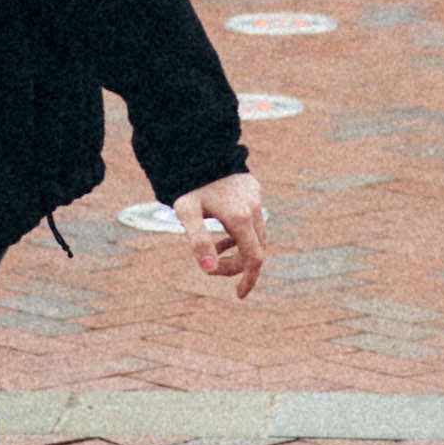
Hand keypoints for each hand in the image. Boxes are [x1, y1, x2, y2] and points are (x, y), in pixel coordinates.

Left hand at [176, 173, 274, 298]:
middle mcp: (254, 210)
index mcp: (240, 218)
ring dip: (239, 250)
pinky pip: (254, 222)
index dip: (249, 279)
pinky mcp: (254, 192)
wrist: (200, 150)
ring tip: (215, 250)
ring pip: (256, 236)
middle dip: (237, 265)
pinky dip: (241, 235)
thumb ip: (198, 241)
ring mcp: (256, 200)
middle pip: (255, 250)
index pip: (254, 259)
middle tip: (213, 269)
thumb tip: (208, 270)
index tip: (239, 295)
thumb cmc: (191, 185)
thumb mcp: (187, 214)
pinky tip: (222, 235)